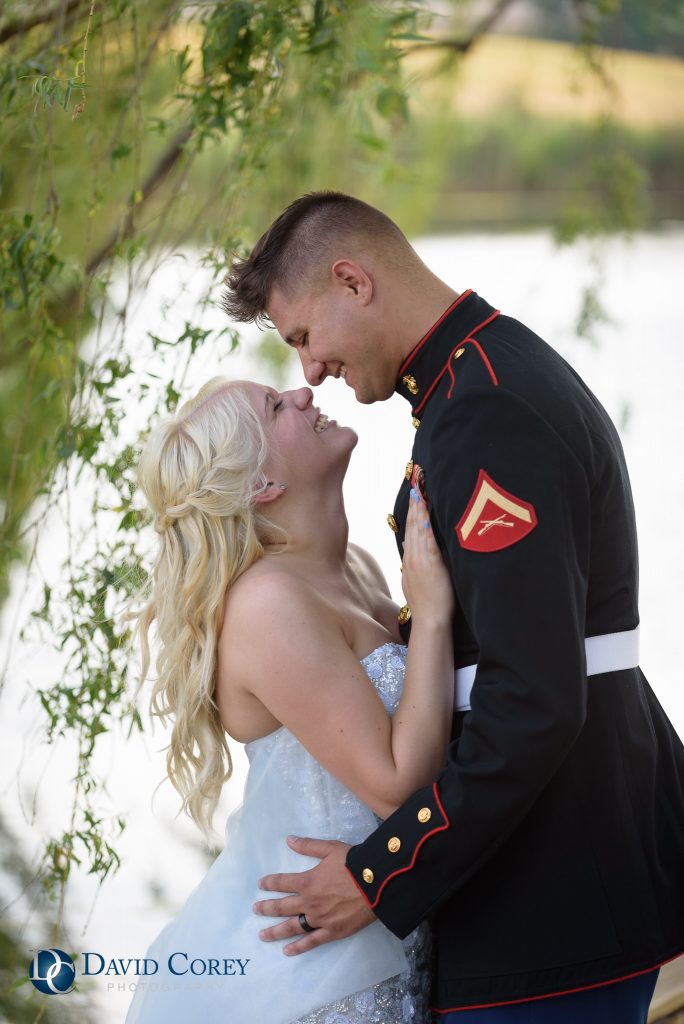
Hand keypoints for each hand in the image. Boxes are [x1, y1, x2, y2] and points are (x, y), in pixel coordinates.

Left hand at [253, 836, 376, 954]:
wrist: (376, 883)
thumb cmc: (353, 863)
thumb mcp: (330, 849)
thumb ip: (308, 846)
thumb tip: (289, 840)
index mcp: (307, 881)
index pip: (282, 882)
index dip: (270, 883)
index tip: (260, 884)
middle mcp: (309, 902)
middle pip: (282, 907)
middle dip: (266, 908)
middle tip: (255, 910)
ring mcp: (319, 919)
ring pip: (292, 927)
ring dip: (275, 931)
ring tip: (262, 935)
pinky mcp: (332, 931)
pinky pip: (311, 941)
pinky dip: (298, 947)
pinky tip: (287, 951)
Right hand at [402, 467, 453, 626]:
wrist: (429, 619)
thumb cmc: (426, 601)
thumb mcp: (412, 578)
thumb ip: (411, 560)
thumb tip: (408, 544)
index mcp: (410, 558)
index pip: (410, 526)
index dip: (412, 507)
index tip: (414, 490)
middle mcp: (413, 556)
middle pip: (413, 523)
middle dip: (416, 501)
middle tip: (417, 480)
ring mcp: (421, 561)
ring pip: (419, 530)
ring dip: (420, 509)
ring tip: (420, 490)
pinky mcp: (431, 566)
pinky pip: (428, 543)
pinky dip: (427, 529)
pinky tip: (427, 517)